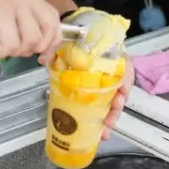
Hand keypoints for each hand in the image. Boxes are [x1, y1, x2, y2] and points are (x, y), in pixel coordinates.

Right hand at [0, 0, 61, 60]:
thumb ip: (11, 20)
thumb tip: (16, 45)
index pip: (52, 18)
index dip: (51, 40)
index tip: (41, 55)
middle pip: (49, 29)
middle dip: (38, 48)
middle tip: (16, 52)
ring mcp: (15, 3)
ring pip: (31, 40)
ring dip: (13, 50)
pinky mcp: (3, 14)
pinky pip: (11, 44)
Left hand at [61, 7, 132, 140]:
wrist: (71, 35)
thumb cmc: (74, 38)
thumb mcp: (67, 40)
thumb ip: (56, 48)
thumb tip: (42, 58)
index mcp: (110, 56)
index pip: (126, 68)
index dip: (125, 82)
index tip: (120, 95)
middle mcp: (111, 71)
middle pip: (121, 91)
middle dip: (116, 109)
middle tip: (108, 122)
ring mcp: (104, 83)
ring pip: (113, 102)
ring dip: (110, 118)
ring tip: (104, 133)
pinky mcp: (95, 92)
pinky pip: (103, 106)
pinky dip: (101, 119)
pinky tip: (98, 131)